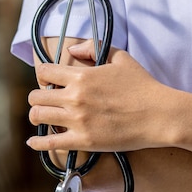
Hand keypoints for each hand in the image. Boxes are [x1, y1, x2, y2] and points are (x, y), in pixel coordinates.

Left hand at [27, 39, 171, 152]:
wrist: (159, 115)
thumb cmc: (142, 86)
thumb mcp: (120, 58)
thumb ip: (93, 48)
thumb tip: (72, 50)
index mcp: (81, 76)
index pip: (44, 72)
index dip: (43, 76)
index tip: (48, 81)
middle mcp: (74, 98)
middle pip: (35, 97)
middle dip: (37, 98)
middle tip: (45, 102)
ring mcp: (77, 120)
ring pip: (38, 117)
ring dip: (37, 117)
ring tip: (42, 118)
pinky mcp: (83, 140)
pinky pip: (50, 142)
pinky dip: (37, 142)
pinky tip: (32, 142)